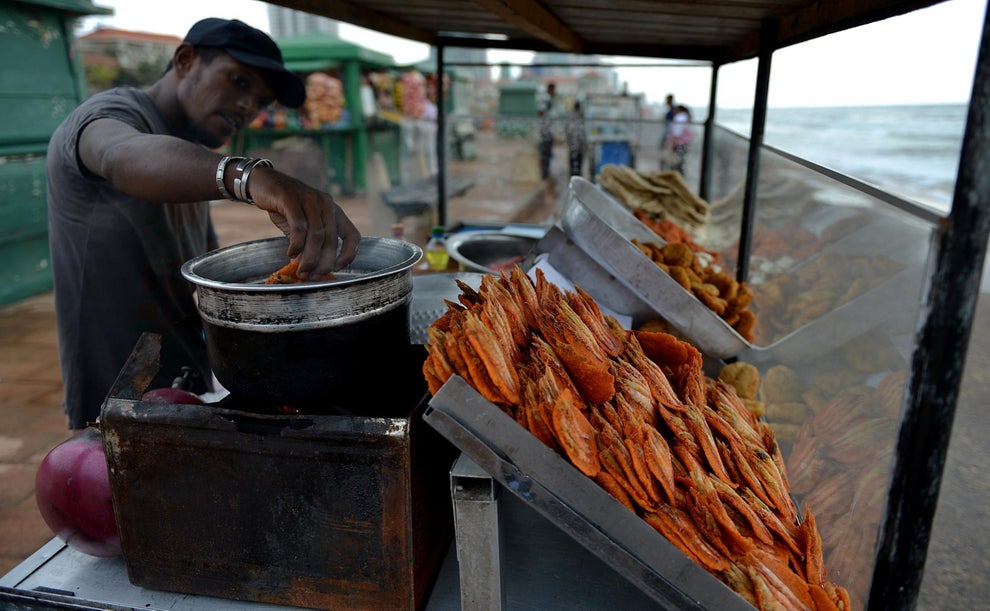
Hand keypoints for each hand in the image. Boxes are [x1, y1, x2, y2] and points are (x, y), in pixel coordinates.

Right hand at [246, 167, 360, 278]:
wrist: (262, 181)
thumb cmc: (284, 206)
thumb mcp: (301, 225)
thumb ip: (308, 244)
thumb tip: (310, 270)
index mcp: (333, 210)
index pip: (353, 235)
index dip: (349, 254)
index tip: (337, 269)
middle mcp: (326, 204)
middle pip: (331, 240)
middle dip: (322, 263)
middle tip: (311, 276)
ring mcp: (310, 200)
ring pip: (316, 236)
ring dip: (309, 257)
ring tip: (301, 270)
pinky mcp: (291, 199)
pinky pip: (299, 226)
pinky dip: (296, 244)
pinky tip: (290, 254)